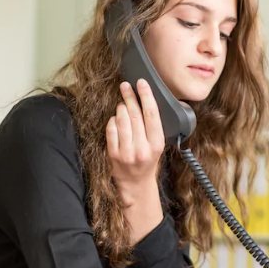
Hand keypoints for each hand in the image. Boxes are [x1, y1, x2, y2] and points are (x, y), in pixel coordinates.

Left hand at [106, 79, 165, 201]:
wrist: (135, 184)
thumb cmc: (148, 161)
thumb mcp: (157, 146)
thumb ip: (154, 127)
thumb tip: (147, 101)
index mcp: (156, 144)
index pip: (151, 114)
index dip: (146, 96)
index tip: (141, 83)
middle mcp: (142, 148)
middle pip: (135, 114)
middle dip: (130, 97)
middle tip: (126, 86)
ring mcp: (126, 152)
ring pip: (122, 119)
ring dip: (121, 107)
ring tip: (123, 104)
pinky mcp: (113, 154)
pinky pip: (111, 129)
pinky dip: (113, 120)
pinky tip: (116, 119)